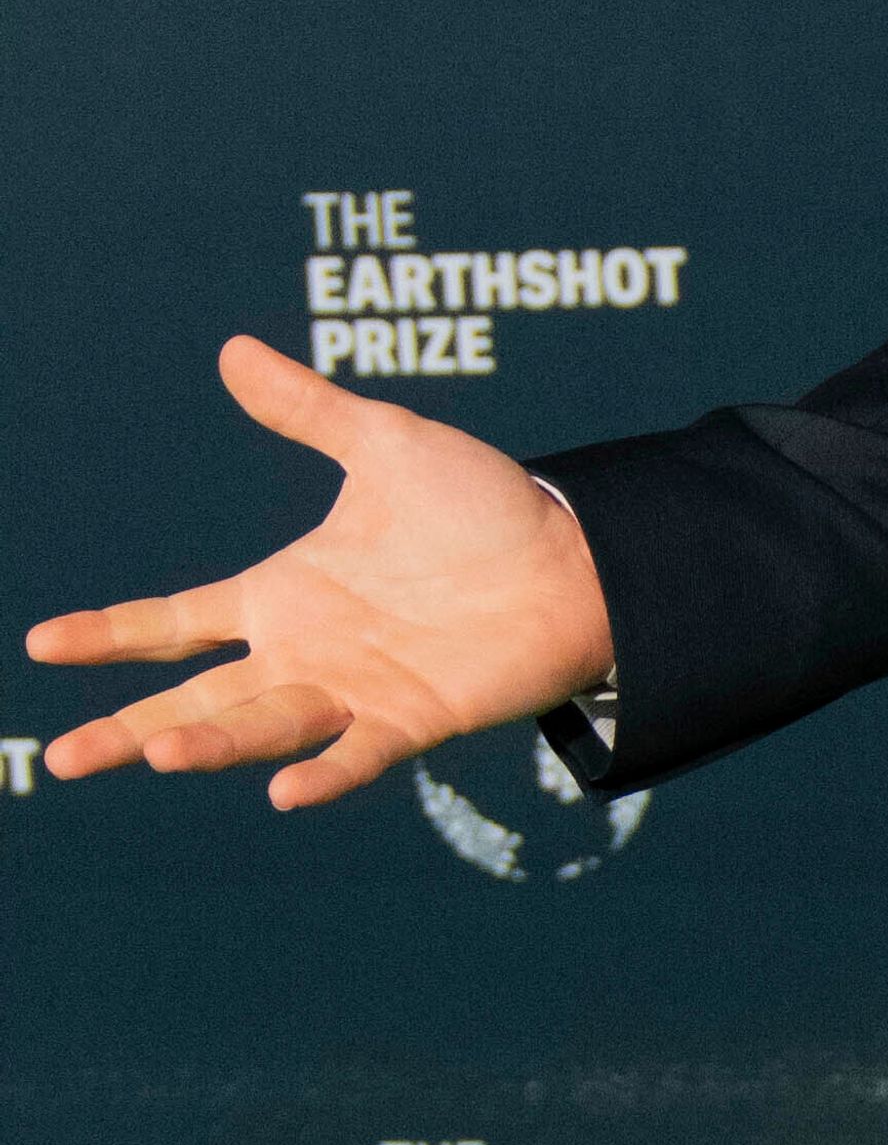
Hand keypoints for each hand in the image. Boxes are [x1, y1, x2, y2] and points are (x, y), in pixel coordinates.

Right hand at [26, 338, 617, 810]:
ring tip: (156, 752)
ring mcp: (357, 689)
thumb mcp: (385, 445)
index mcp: (284, 594)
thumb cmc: (482, 507)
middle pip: (197, 698)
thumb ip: (308, 409)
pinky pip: (361, 753)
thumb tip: (233, 351)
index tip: (42, 643)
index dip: (111, 634)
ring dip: (213, 742)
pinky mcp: (416, 717)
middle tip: (59, 759)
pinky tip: (284, 793)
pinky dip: (324, 774)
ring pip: (265, 725)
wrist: (578, 557)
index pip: (173, 623)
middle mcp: (306, 652)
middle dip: (128, 729)